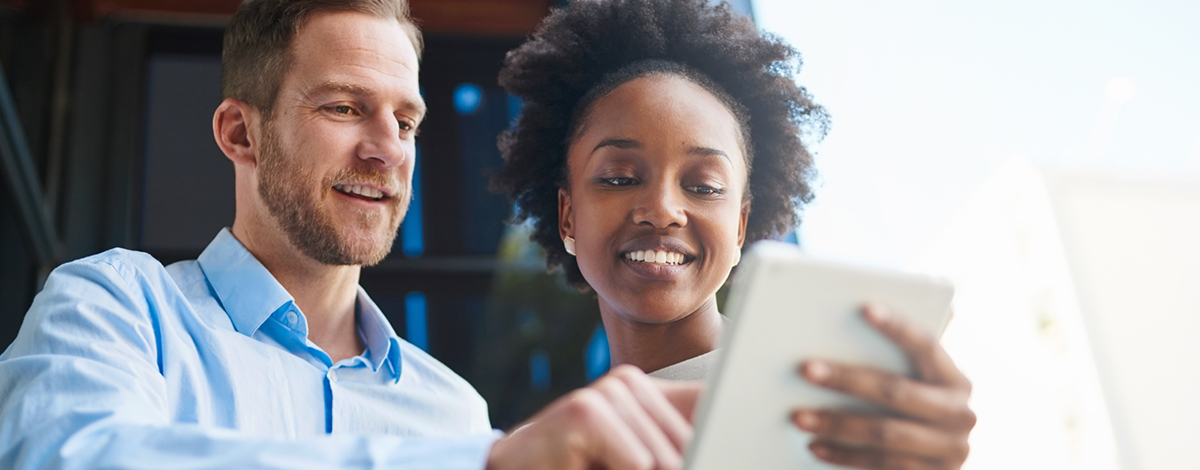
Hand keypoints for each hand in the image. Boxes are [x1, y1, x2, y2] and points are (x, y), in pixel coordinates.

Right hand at [486, 364, 700, 469]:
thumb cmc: (578, 469)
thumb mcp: (635, 457)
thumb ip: (676, 441)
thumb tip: (723, 442)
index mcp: (645, 391)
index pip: (709, 403)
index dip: (716, 432)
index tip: (719, 445)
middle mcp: (628, 383)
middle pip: (690, 444)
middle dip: (676, 464)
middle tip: (620, 464)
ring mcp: (605, 393)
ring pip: (663, 459)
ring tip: (599, 467)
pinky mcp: (586, 412)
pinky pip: (639, 464)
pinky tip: (584, 468)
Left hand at [792, 304, 974, 468]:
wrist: (932, 462)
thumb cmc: (911, 409)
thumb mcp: (915, 382)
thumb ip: (897, 355)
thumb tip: (857, 312)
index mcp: (956, 380)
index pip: (926, 345)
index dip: (897, 327)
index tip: (864, 308)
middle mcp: (960, 414)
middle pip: (896, 391)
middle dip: (847, 380)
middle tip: (805, 369)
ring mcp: (950, 451)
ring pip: (885, 433)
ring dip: (837, 424)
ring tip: (799, 416)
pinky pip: (882, 465)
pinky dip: (844, 456)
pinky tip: (815, 446)